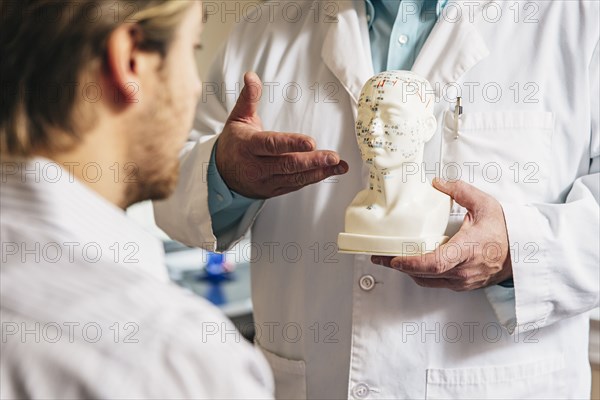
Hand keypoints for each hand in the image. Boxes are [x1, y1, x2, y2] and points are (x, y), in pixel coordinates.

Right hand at [215, 72, 348, 198]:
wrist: (222, 174)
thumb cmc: (234, 142)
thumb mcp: (238, 118)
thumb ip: (249, 98)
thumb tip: (251, 75)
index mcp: (248, 146)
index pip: (272, 145)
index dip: (291, 144)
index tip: (311, 142)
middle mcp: (257, 166)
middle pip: (287, 165)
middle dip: (312, 161)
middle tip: (333, 157)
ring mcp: (266, 181)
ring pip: (294, 178)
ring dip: (319, 172)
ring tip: (339, 165)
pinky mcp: (274, 190)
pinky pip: (295, 185)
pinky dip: (314, 178)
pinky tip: (330, 171)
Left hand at [372, 178, 512, 290]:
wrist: (525, 252)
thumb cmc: (507, 230)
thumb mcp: (485, 204)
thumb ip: (460, 191)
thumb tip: (438, 183)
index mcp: (468, 249)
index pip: (435, 262)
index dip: (411, 263)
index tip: (394, 259)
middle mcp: (464, 270)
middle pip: (424, 274)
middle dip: (398, 266)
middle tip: (379, 257)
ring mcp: (464, 281)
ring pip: (428, 281)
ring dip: (409, 272)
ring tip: (391, 260)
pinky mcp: (463, 285)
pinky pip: (436, 283)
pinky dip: (422, 275)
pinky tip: (414, 264)